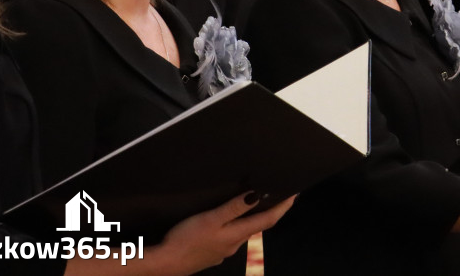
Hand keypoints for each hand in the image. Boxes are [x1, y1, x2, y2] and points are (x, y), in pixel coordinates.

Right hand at [156, 193, 296, 273]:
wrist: (165, 264)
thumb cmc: (187, 239)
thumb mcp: (211, 219)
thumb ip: (234, 208)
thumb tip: (258, 195)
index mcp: (237, 234)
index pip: (268, 220)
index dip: (282, 207)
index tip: (294, 195)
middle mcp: (234, 245)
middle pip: (256, 226)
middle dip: (267, 212)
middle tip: (275, 195)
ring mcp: (222, 251)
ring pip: (241, 232)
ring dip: (249, 219)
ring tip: (252, 204)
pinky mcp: (211, 254)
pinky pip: (228, 238)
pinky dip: (233, 227)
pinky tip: (225, 222)